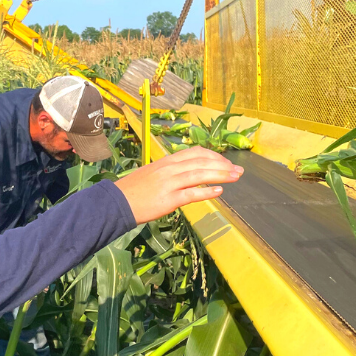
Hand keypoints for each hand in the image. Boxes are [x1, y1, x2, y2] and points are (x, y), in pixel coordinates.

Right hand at [114, 147, 243, 223]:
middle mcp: (169, 169)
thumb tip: (188, 173)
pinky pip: (191, 194)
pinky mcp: (168, 199)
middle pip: (201, 162)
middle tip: (238, 170)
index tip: (225, 162)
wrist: (116, 202)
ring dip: (220, 175)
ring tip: (235, 177)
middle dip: (222, 165)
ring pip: (199, 175)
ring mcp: (169, 183)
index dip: (213, 156)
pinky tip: (219, 192)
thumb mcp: (152, 173)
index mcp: (166, 161)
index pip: (195, 152)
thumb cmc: (134, 190)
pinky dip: (207, 191)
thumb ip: (170, 171)